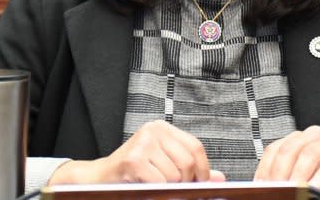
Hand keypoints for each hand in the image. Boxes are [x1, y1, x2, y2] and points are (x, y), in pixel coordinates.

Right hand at [48, 120, 225, 184]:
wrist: (99, 179)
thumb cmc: (133, 174)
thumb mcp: (164, 166)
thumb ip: (191, 170)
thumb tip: (220, 178)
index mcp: (163, 129)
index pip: (196, 147)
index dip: (203, 170)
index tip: (200, 184)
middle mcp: (154, 130)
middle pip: (188, 162)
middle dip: (185, 183)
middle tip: (174, 189)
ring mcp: (143, 142)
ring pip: (174, 176)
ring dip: (168, 188)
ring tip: (154, 185)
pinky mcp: (133, 159)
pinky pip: (159, 182)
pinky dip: (156, 190)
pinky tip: (145, 187)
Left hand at [254, 125, 319, 191]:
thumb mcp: (308, 173)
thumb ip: (291, 177)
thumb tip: (271, 191)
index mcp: (298, 138)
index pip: (274, 149)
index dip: (265, 168)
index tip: (260, 186)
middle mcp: (312, 135)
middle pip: (289, 150)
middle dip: (279, 173)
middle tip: (275, 190)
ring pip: (309, 154)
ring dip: (299, 174)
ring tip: (293, 190)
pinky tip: (315, 188)